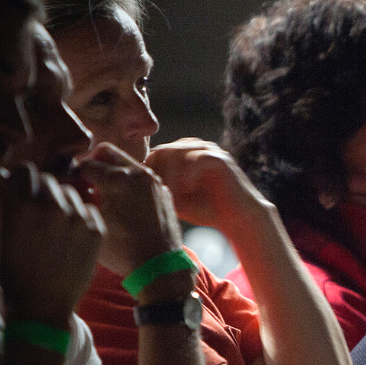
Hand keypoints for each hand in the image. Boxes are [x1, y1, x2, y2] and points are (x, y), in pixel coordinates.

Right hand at [0, 162, 103, 324]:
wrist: (43, 306)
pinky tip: (73, 234)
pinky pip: (90, 209)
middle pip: (50, 180)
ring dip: (64, 202)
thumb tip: (6, 177)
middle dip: (44, 190)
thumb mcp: (6, 235)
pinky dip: (82, 216)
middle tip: (41, 207)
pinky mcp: (96, 229)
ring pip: (72, 193)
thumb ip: (10, 204)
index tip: (24, 183)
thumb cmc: (17, 273)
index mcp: (21, 206)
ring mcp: (77, 217)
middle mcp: (51, 206)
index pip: (25, 171)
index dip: (24, 177)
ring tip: (58, 224)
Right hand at [73, 143, 182, 276]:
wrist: (161, 267)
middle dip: (93, 163)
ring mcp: (154, 181)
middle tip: (84, 182)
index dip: (72, 174)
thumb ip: (79, 197)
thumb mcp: (92, 223)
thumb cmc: (122, 250)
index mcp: (119, 179)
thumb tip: (69, 184)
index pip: (86, 163)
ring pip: (126, 163)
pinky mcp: (163, 191)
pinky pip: (140, 178)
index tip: (68, 185)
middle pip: (107, 152)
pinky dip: (127, 183)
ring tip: (101, 194)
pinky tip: (120, 203)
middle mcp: (140, 174)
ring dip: (111, 172)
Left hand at [145, 138, 268, 233]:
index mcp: (180, 154)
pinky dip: (187, 175)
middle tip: (152, 195)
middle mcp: (192, 147)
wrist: (238, 217)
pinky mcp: (220, 158)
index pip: (152, 156)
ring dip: (169, 175)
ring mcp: (206, 149)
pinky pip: (197, 159)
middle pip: (161, 151)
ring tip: (167, 196)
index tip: (140, 195)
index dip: (144, 174)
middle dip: (155, 174)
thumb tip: (126, 192)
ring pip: (176, 153)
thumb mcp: (173, 200)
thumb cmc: (204, 210)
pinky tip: (184, 192)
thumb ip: (154, 191)